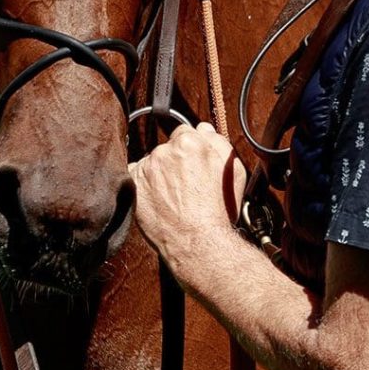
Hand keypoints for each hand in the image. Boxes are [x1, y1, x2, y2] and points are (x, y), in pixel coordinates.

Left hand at [128, 122, 246, 268]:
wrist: (197, 240)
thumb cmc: (218, 208)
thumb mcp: (234, 170)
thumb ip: (219, 142)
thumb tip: (204, 129)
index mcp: (190, 141)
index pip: (184, 132)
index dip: (190, 149)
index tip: (192, 164)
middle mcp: (165, 150)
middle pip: (167, 147)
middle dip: (174, 161)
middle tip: (185, 184)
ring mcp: (147, 167)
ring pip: (152, 162)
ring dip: (159, 172)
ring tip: (172, 195)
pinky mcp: (133, 184)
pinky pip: (135, 175)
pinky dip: (143, 184)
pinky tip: (157, 198)